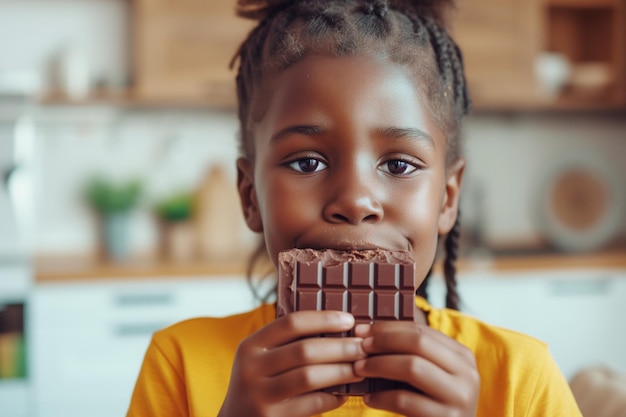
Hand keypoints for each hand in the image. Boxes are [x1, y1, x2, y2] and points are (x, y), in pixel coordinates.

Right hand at [218, 310, 366, 416]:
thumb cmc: (258, 386)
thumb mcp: (260, 360)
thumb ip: (287, 344)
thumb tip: (339, 329)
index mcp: (250, 345)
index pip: (291, 323)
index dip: (323, 319)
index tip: (349, 320)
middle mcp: (251, 368)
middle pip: (304, 350)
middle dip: (340, 347)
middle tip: (364, 347)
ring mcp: (259, 395)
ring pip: (309, 377)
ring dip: (341, 371)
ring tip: (360, 369)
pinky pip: (312, 404)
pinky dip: (333, 397)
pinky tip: (344, 394)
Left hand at [353, 321, 479, 416]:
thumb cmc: (433, 406)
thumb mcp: (432, 376)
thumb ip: (413, 355)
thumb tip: (370, 333)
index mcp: (463, 356)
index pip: (422, 330)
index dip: (388, 327)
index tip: (362, 330)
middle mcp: (467, 374)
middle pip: (419, 343)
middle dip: (384, 341)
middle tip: (360, 347)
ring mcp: (459, 397)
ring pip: (412, 367)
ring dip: (379, 365)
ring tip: (359, 369)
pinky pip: (405, 400)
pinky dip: (382, 397)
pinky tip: (369, 397)